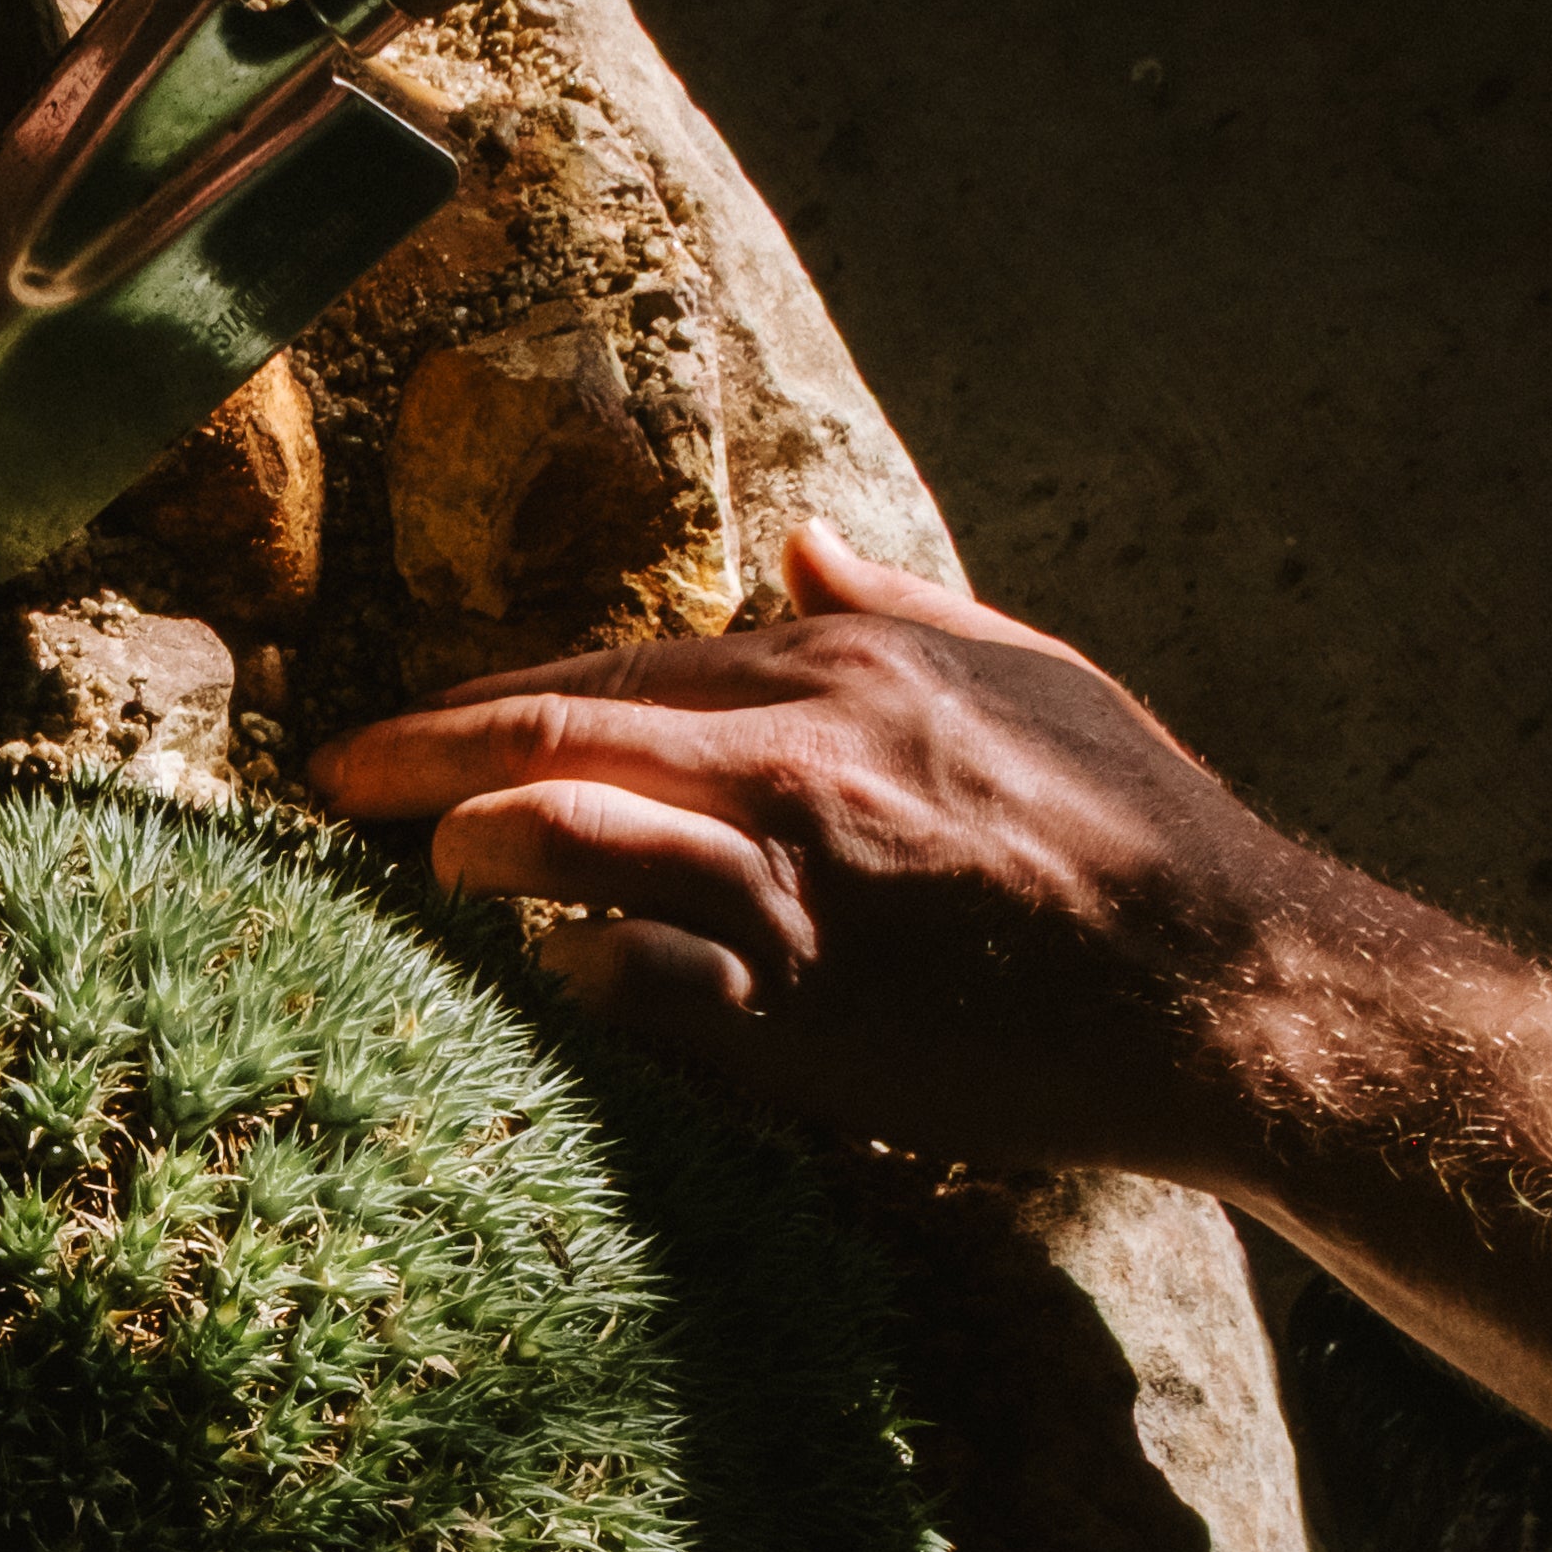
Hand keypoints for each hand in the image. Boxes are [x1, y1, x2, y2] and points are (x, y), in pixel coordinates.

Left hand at [309, 523, 1362, 1183]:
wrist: (1217, 986)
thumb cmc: (1135, 834)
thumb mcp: (1030, 673)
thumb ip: (899, 606)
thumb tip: (804, 542)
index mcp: (840, 673)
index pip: (619, 666)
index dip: (499, 695)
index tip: (417, 726)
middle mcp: (797, 760)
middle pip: (556, 730)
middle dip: (420, 750)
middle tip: (333, 779)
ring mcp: (788, 886)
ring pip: (570, 837)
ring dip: (472, 845)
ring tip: (420, 864)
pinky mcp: (797, 1009)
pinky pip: (633, 984)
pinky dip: (571, 974)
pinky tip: (544, 980)